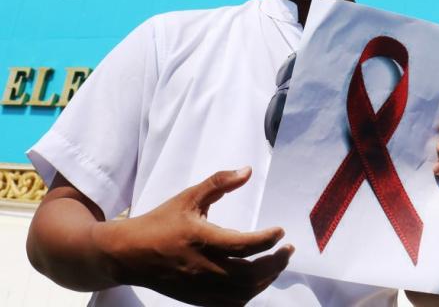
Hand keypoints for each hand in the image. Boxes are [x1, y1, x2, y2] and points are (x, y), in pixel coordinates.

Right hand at [93, 167, 291, 306]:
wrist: (126, 254)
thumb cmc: (159, 222)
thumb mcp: (188, 197)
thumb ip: (219, 182)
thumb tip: (247, 171)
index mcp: (200, 239)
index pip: (242, 245)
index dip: (267, 240)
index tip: (280, 231)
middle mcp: (201, 267)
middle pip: (248, 274)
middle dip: (274, 263)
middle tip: (287, 250)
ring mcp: (199, 287)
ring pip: (242, 293)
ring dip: (265, 280)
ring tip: (276, 263)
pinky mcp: (196, 299)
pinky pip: (230, 304)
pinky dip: (249, 294)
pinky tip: (257, 280)